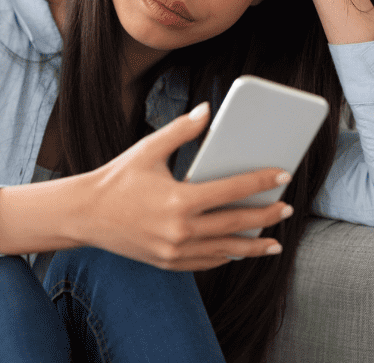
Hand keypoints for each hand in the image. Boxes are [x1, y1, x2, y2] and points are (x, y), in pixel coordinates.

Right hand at [78, 102, 293, 271]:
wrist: (85, 215)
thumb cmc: (118, 178)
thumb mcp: (148, 149)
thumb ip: (181, 130)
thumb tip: (208, 110)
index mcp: (179, 200)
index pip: (232, 190)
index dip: (261, 182)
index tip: (283, 176)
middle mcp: (180, 230)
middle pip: (236, 223)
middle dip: (267, 216)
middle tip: (288, 208)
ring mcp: (175, 251)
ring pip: (226, 250)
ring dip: (253, 245)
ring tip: (275, 242)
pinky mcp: (168, 263)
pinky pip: (207, 262)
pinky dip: (227, 256)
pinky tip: (240, 250)